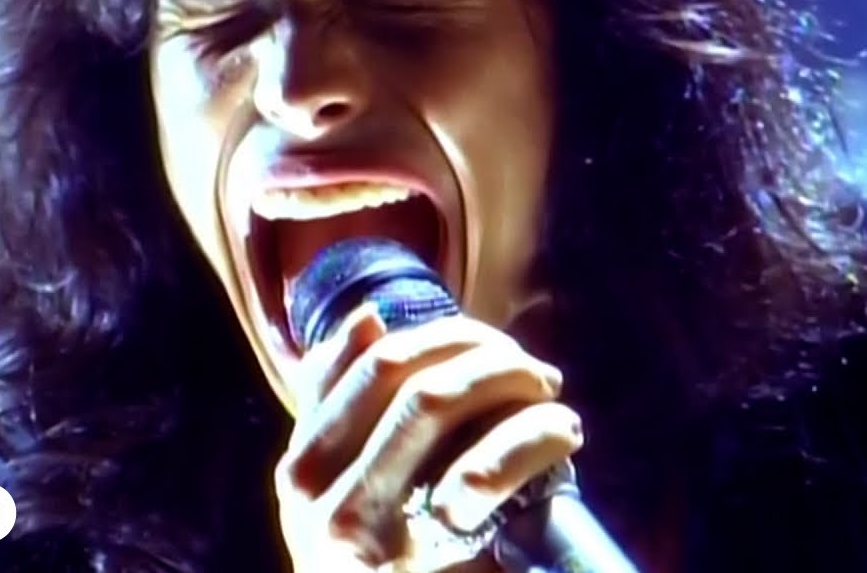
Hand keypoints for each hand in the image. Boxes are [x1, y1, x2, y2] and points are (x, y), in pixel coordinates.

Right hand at [273, 303, 583, 571]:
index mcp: (302, 471)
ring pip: (436, 400)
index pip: (365, 363)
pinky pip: (488, 465)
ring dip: (506, 379)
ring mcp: (366, 530)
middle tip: (530, 367)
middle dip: (479, 352)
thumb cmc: (386, 568)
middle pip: (402, 374)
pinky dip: (536, 435)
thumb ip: (341, 415)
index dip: (436, 336)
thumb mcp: (342, 495)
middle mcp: (318, 498)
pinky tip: (564, 435)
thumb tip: (369, 319)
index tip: (482, 343)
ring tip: (549, 393)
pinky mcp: (427, 560)